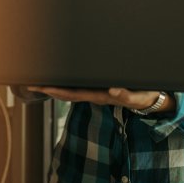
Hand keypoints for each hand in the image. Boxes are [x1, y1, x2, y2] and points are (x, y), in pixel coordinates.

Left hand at [28, 85, 161, 109]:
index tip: (43, 87)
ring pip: (71, 91)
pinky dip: (66, 85)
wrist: (152, 100)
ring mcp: (97, 93)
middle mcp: (96, 95)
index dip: (58, 91)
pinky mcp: (101, 89)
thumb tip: (114, 90)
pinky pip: (79, 87)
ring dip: (55, 88)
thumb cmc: (144, 96)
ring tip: (38, 83)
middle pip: (67, 93)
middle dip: (49, 90)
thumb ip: (127, 95)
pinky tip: (58, 82)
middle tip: (31, 84)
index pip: (75, 94)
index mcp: (101, 95)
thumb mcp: (138, 96)